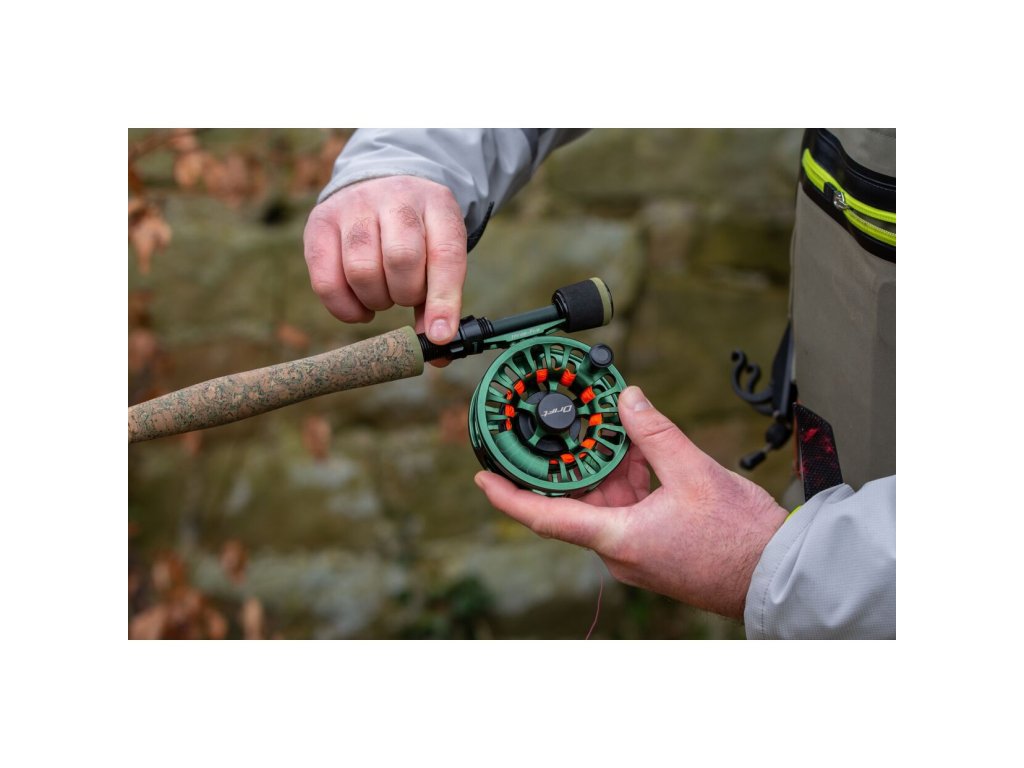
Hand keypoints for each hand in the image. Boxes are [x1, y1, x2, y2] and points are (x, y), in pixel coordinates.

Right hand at [303, 175, 467, 345]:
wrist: (379, 184)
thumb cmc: (417, 234)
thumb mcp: (438, 252)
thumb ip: (439, 299)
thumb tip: (437, 348)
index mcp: (437, 205)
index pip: (445, 255)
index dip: (444, 300)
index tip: (439, 336)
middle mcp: (395, 198)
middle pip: (401, 259)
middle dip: (405, 294)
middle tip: (405, 295)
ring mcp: (354, 207)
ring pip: (362, 270)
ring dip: (375, 299)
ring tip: (383, 295)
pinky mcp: (319, 223)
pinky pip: (326, 281)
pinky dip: (344, 307)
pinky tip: (360, 307)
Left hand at [475, 386, 787, 619]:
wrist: (776, 574)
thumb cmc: (738, 539)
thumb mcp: (694, 472)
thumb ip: (655, 433)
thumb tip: (628, 399)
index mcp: (617, 539)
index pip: (545, 517)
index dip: (507, 496)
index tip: (481, 477)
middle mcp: (618, 550)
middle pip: (577, 500)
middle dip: (570, 461)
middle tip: (561, 424)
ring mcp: (635, 551)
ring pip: (605, 500)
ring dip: (608, 466)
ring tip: (611, 426)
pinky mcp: (653, 546)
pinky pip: (628, 508)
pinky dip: (630, 478)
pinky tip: (641, 450)